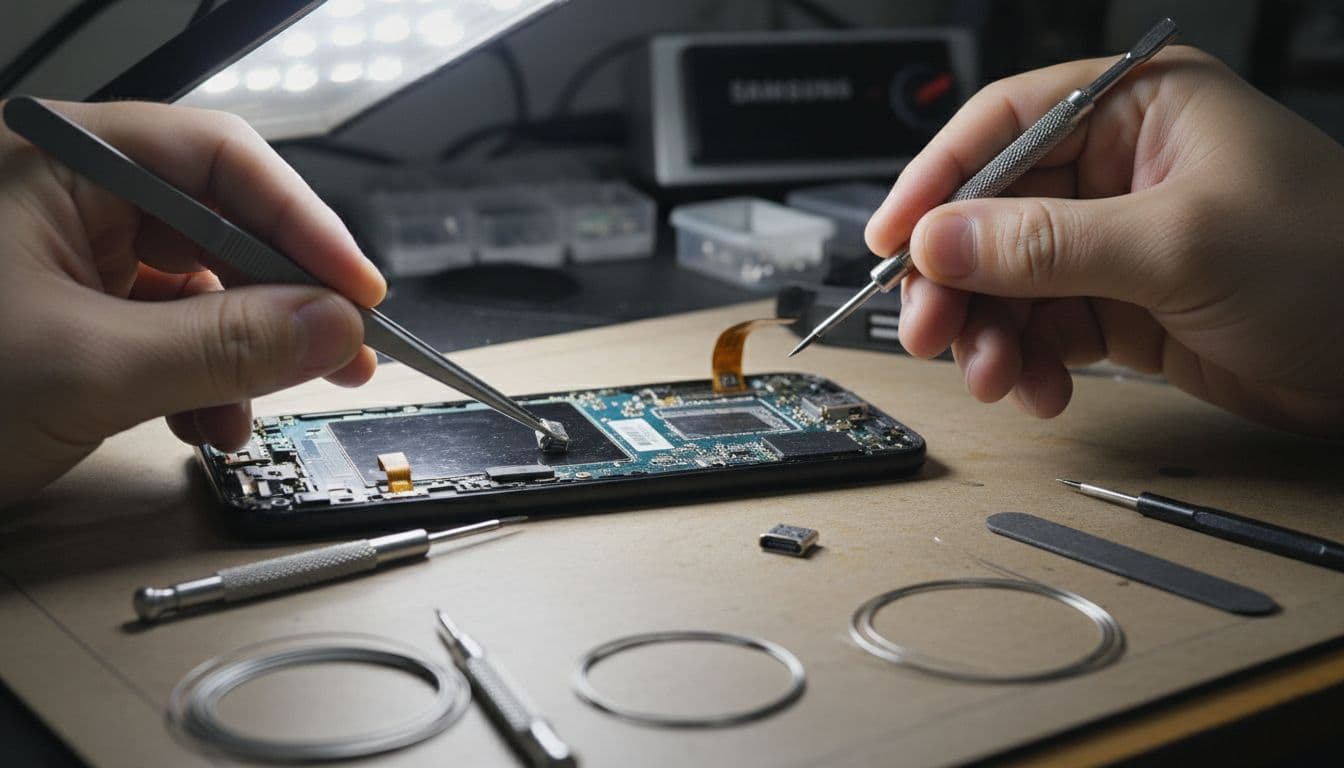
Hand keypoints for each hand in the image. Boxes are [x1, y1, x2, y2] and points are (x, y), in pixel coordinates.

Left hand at [0, 100, 384, 505]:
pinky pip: (170, 328)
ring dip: (245, 353)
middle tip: (347, 348)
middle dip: (285, 299)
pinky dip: (202, 377)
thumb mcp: (90, 368)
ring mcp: (69, 253)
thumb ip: (227, 345)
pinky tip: (206, 419)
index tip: (356, 288)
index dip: (302, 221)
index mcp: (55, 161)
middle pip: (219, 223)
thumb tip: (336, 327)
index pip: (217, 159)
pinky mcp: (72, 309)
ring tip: (252, 409)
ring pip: (202, 285)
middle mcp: (68, 195)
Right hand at [865, 46, 1343, 437]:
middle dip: (958, 279)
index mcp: (1136, 109)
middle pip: (992, 213)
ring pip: (1008, 280)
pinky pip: (1042, 327)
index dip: (937, 181)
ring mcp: (1116, 239)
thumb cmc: (1334, 261)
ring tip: (994, 377)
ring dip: (990, 334)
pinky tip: (1040, 388)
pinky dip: (1030, 363)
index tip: (892, 238)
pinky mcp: (1122, 302)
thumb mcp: (1178, 243)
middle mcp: (1118, 168)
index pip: (1004, 127)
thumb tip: (942, 240)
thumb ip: (1047, 243)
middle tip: (930, 330)